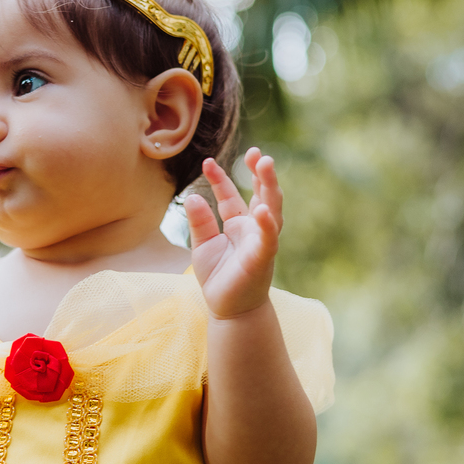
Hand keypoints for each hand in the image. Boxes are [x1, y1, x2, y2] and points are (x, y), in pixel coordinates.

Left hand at [183, 148, 282, 318]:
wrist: (230, 311)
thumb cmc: (219, 278)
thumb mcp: (202, 246)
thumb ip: (200, 222)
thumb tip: (192, 196)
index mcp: (237, 224)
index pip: (230, 194)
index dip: (220, 177)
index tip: (207, 161)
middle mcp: (253, 229)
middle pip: (260, 194)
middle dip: (260, 173)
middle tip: (257, 152)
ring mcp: (261, 241)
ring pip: (271, 209)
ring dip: (269, 187)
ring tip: (264, 164)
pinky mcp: (262, 258)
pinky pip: (268, 239)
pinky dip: (266, 224)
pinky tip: (262, 209)